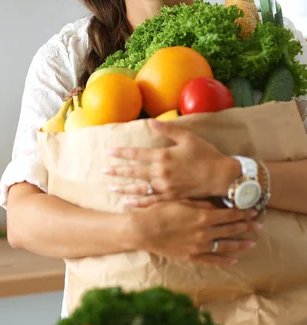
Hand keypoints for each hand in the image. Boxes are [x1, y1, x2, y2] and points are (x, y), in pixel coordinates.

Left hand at [104, 119, 239, 206]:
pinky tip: (128, 202)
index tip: (109, 152)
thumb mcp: (188, 137)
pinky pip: (151, 201)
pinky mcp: (171, 198)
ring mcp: (165, 187)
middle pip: (133, 172)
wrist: (221, 177)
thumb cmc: (206, 155)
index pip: (136, 154)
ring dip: (123, 188)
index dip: (122, 153)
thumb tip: (150, 122)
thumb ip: (168, 129)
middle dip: (117, 170)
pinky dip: (138, 202)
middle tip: (103, 170)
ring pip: (139, 188)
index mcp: (163, 155)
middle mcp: (161, 172)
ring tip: (111, 187)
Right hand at [131, 200, 261, 265]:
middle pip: (231, 229)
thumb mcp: (180, 200)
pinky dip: (224, 260)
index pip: (229, 215)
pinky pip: (212, 260)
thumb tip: (216, 205)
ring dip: (240, 244)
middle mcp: (204, 233)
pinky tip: (234, 259)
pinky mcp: (191, 257)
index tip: (254, 212)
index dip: (243, 213)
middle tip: (259, 226)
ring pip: (225, 246)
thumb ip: (200, 203)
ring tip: (252, 243)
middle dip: (246, 227)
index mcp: (203, 216)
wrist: (143, 230)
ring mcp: (199, 246)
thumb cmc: (160, 211)